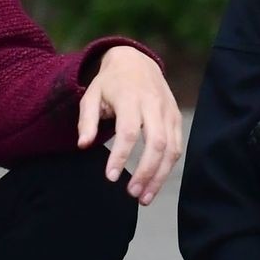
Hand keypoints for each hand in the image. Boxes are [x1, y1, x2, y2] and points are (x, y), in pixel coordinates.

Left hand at [77, 45, 183, 204]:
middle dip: (146, 172)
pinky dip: (168, 167)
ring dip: (160, 176)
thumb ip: (86, 121)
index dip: (121, 156)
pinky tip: (155, 183)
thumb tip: (83, 145)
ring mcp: (168, 111)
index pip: (129, 131)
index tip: (110, 177)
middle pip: (156, 142)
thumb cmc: (110, 83)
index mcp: (130, 97)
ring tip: (144, 198)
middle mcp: (153, 104)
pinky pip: (177, 146)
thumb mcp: (91, 95)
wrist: (136, 60)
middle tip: (131, 194)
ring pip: (171, 148)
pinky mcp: (176, 118)